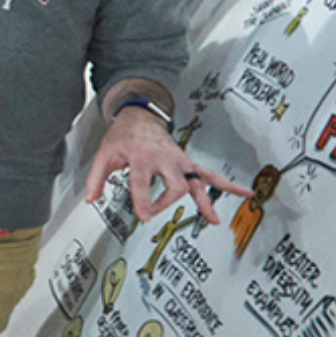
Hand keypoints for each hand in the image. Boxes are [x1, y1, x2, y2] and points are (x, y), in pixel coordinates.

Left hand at [84, 108, 251, 222]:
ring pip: (196, 182)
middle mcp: (164, 159)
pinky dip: (227, 185)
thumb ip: (96, 178)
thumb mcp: (104, 154)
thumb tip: (91, 199)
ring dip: (206, 201)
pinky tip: (244, 193)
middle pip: (174, 184)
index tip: (144, 216)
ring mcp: (179, 161)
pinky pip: (209, 175)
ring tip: (215, 220)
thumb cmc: (123, 136)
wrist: (140, 116)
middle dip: (166, 202)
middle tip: (153, 214)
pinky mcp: (187, 163)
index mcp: (141, 156)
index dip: (143, 199)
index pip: (143, 181)